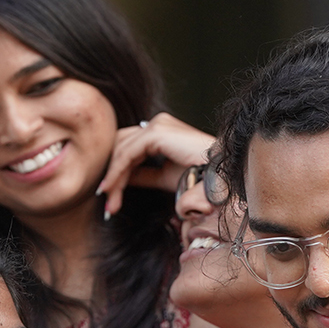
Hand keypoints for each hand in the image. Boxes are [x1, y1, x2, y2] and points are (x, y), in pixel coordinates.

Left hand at [97, 112, 214, 216]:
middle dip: (111, 176)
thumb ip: (144, 175)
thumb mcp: (165, 177)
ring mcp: (156, 125)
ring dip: (113, 180)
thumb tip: (123, 179)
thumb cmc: (203, 176)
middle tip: (107, 205)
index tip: (111, 198)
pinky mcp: (155, 133)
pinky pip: (127, 154)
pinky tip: (112, 190)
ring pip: (121, 152)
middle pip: (120, 147)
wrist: (221, 175)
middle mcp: (157, 123)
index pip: (128, 148)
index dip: (117, 172)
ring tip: (110, 204)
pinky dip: (116, 174)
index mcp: (161, 130)